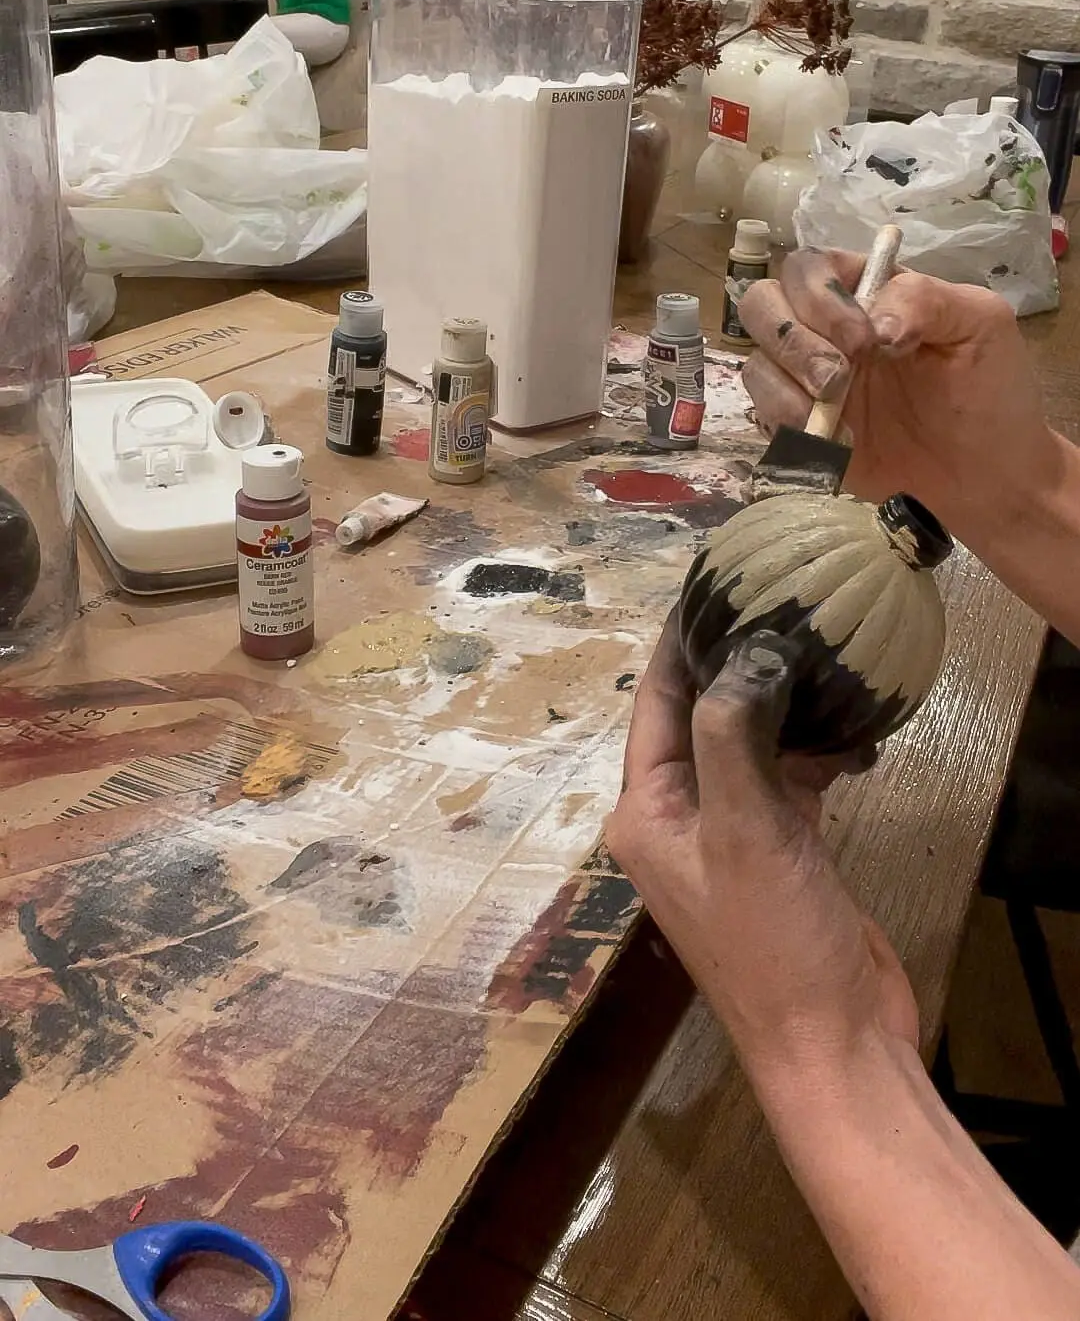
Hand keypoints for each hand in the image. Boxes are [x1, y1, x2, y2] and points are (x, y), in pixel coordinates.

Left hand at [608, 615, 917, 1069]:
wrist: (833, 1042)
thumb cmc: (772, 941)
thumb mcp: (744, 830)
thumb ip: (733, 735)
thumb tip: (746, 653)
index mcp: (646, 811)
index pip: (654, 703)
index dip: (679, 641)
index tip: (713, 582)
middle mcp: (678, 818)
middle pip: (701, 716)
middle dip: (737, 663)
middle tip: (781, 603)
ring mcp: (731, 836)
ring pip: (750, 744)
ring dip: (782, 705)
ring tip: (822, 649)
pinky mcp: (781, 851)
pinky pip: (789, 779)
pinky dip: (816, 751)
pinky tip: (854, 726)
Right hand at [738, 249, 1055, 537]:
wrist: (987, 476)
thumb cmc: (990, 392)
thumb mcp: (980, 325)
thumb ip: (926, 300)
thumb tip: (874, 323)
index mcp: (865, 292)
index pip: (809, 268)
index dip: (819, 296)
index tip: (862, 340)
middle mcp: (825, 330)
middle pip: (762, 306)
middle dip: (792, 341)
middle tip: (837, 380)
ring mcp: (807, 381)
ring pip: (755, 363)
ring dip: (785, 387)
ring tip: (834, 416)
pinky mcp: (800, 430)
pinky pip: (762, 417)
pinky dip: (787, 427)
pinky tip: (833, 443)